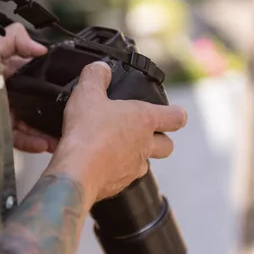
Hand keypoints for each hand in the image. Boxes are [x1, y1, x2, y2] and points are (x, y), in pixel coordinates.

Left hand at [0, 23, 56, 152]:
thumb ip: (16, 40)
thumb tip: (40, 48)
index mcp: (9, 72)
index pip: (36, 78)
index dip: (51, 84)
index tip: (67, 91)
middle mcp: (8, 93)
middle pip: (36, 104)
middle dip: (53, 115)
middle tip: (70, 119)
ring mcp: (3, 112)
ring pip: (30, 124)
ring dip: (46, 132)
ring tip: (60, 137)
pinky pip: (17, 138)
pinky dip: (31, 142)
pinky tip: (42, 144)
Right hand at [46, 62, 187, 206]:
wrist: (77, 172)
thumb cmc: (87, 133)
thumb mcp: (86, 93)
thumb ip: (95, 76)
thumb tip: (100, 69)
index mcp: (144, 120)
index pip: (176, 117)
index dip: (176, 114)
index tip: (172, 112)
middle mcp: (145, 145)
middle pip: (168, 145)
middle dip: (160, 139)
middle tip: (143, 132)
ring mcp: (134, 167)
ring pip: (146, 163)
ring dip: (137, 155)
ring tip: (116, 147)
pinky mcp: (120, 184)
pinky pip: (125, 176)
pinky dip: (117, 170)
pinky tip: (101, 163)